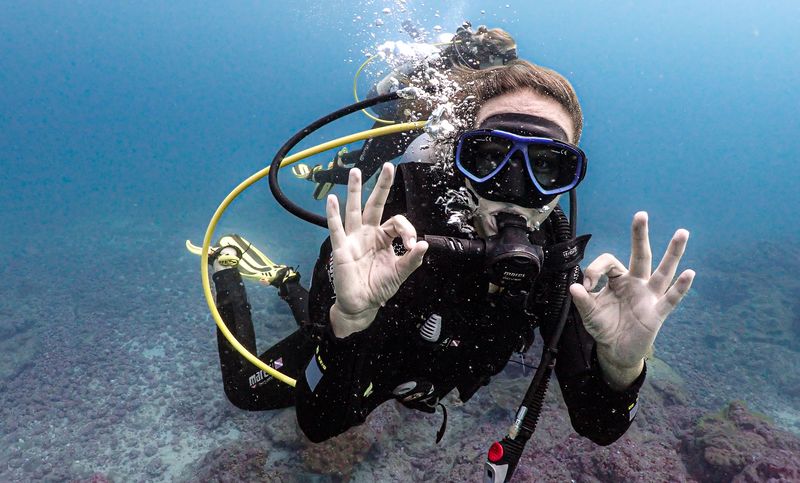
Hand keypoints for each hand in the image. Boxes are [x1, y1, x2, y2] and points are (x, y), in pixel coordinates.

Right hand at [326, 163, 428, 337]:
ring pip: (354, 210)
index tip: (412, 246)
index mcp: (383, 238)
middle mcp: (368, 233)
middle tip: (388, 166)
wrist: (362, 305)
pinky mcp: (342, 248)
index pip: (397, 222)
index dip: (408, 230)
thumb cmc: (379, 288)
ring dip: (354, 191)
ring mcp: (354, 239)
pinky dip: (333, 215)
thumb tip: (425, 244)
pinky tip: (331, 200)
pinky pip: (336, 229)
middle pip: (375, 204)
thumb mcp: (400, 273)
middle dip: (382, 186)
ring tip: (354, 172)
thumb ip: (412, 260)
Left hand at [569, 212, 695, 388]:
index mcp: (618, 279)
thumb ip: (583, 300)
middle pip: (641, 255)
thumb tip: (574, 287)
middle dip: (640, 235)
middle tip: (641, 214)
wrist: (616, 350)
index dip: (595, 270)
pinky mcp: (657, 312)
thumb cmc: (604, 327)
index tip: (585, 287)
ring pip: (663, 271)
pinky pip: (671, 298)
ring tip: (682, 233)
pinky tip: (689, 273)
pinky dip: (680, 287)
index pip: (610, 262)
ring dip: (673, 253)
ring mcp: (649, 296)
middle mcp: (636, 283)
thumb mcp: (589, 314)